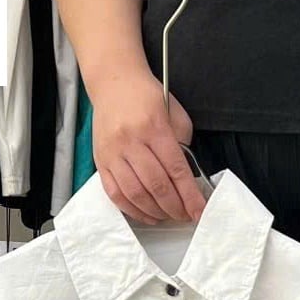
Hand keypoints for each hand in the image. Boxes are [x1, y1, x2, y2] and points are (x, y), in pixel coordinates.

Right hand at [90, 68, 206, 224]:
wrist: (113, 83)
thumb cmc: (147, 98)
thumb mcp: (174, 114)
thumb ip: (182, 145)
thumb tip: (187, 179)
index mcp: (154, 127)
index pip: (176, 170)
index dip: (190, 196)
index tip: (199, 211)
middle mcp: (131, 141)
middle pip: (156, 185)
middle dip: (175, 207)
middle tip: (185, 215)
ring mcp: (113, 153)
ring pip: (135, 193)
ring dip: (155, 212)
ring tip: (168, 216)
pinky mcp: (100, 161)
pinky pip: (115, 194)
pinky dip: (133, 210)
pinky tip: (148, 215)